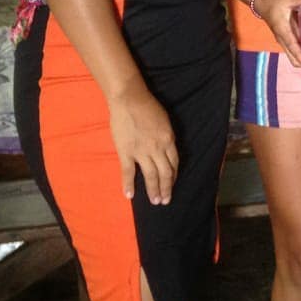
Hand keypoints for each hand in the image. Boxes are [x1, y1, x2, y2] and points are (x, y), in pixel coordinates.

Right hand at [108, 83, 177, 204]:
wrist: (130, 99)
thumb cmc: (148, 106)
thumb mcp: (165, 122)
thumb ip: (165, 137)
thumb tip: (166, 149)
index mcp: (169, 140)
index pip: (174, 163)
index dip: (174, 176)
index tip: (172, 184)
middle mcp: (158, 148)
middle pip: (165, 173)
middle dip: (166, 188)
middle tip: (165, 200)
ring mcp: (142, 151)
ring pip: (151, 175)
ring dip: (154, 190)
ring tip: (155, 201)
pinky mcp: (126, 152)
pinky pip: (128, 172)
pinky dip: (129, 185)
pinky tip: (130, 196)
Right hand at [253, 0, 300, 66]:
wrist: (262, 3)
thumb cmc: (274, 2)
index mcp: (282, 30)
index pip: (292, 45)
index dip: (299, 55)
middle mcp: (282, 38)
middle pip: (291, 56)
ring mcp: (282, 39)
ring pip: (291, 55)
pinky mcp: (284, 38)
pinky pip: (292, 49)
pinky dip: (299, 53)